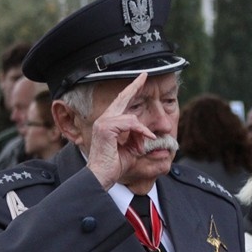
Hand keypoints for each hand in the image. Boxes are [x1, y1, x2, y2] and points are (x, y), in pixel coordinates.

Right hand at [85, 72, 154, 188]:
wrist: (102, 176)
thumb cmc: (114, 166)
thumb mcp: (131, 150)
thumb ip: (138, 138)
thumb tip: (148, 133)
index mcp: (109, 123)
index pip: (121, 102)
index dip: (131, 89)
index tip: (141, 78)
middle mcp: (104, 119)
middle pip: (123, 97)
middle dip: (135, 85)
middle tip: (145, 74)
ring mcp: (104, 122)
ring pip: (133, 118)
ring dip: (141, 135)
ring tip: (139, 149)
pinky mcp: (106, 128)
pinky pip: (131, 124)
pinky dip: (140, 133)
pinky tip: (142, 144)